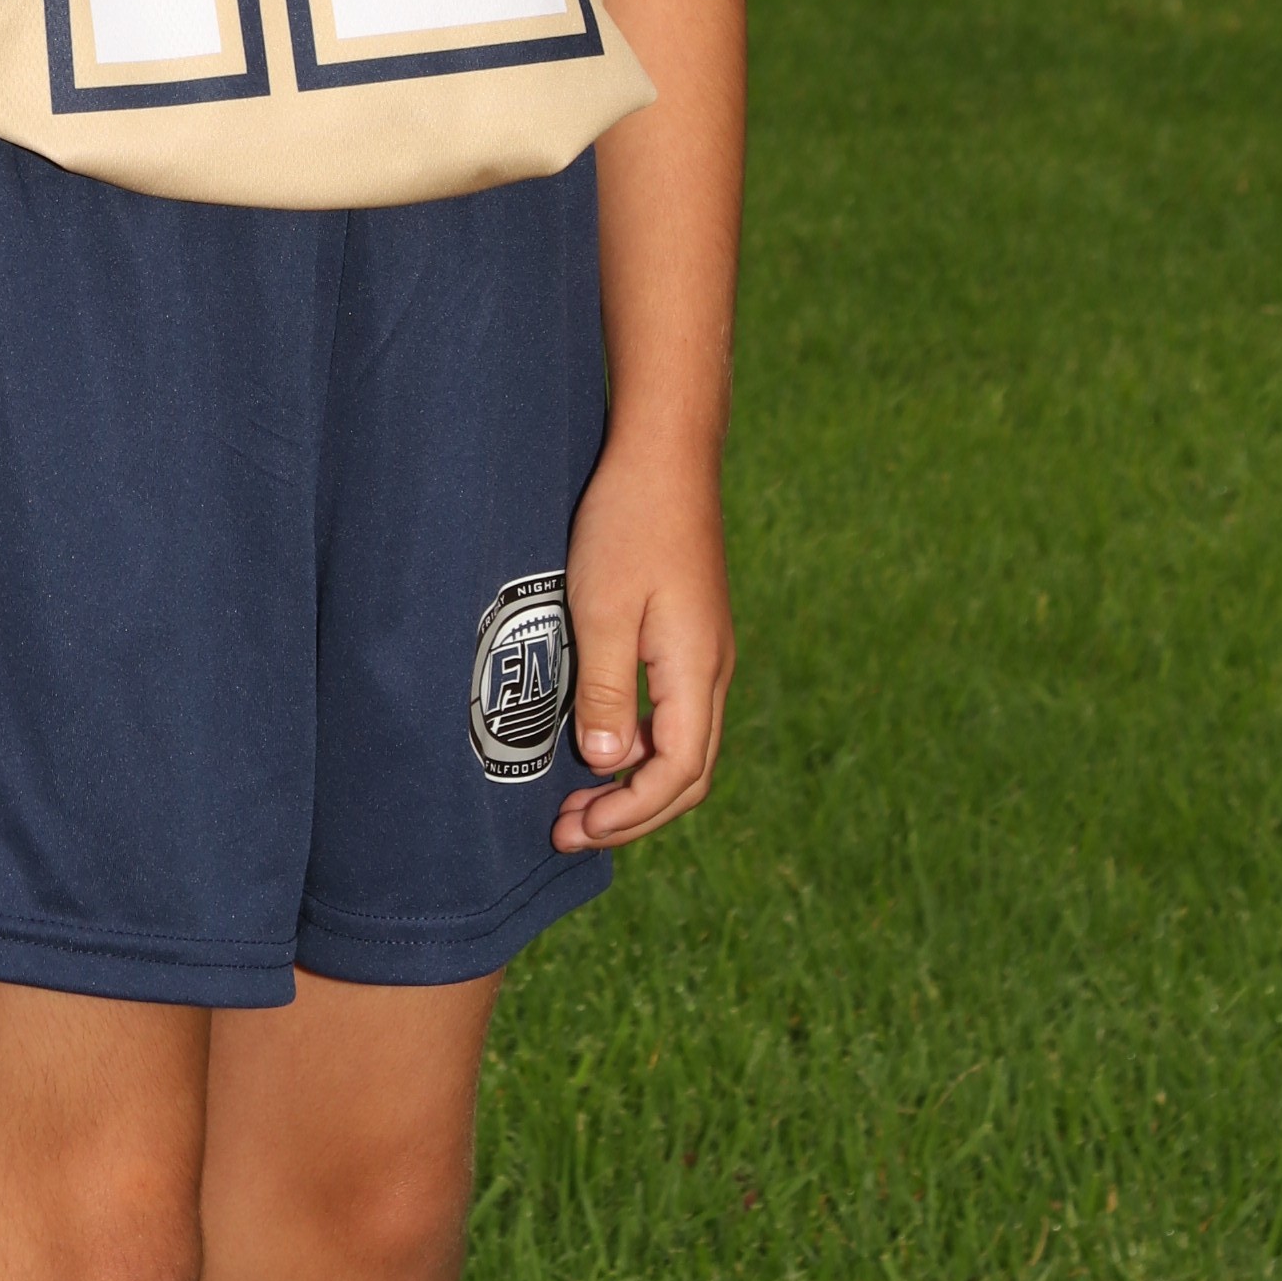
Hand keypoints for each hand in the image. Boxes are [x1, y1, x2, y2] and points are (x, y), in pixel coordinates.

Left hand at [550, 433, 734, 855]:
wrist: (664, 451)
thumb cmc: (628, 521)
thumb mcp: (603, 607)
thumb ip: (606, 688)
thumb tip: (608, 763)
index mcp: (696, 670)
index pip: (677, 774)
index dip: (628, 813)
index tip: (575, 828)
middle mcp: (712, 669)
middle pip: (687, 773)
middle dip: (632, 812)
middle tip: (569, 829)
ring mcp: (704, 651)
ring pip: (684, 744)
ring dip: (635, 781)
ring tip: (578, 797)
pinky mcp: (689, 632)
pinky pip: (675, 712)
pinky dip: (642, 744)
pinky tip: (600, 739)